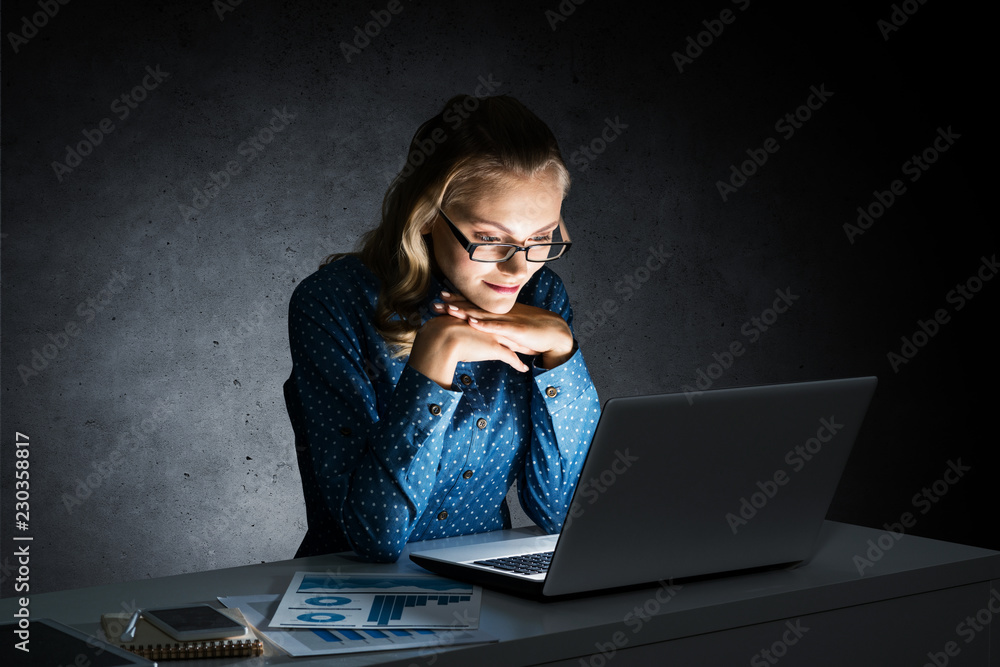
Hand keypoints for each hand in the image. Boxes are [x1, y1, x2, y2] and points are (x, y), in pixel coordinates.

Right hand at [408, 298, 530, 388]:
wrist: (441, 337)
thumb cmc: (439, 333)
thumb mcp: (446, 329)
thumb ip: (450, 331)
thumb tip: (446, 335)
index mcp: (479, 319)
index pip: (495, 322)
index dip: (504, 324)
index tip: (512, 327)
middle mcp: (488, 326)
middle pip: (509, 330)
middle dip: (520, 334)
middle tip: (531, 336)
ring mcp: (493, 337)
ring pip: (514, 343)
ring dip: (524, 348)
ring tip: (534, 352)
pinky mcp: (494, 349)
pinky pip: (510, 358)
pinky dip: (518, 364)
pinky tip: (524, 369)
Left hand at [432, 291, 574, 368]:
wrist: (555, 334)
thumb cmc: (533, 334)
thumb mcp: (511, 332)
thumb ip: (497, 331)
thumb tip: (482, 333)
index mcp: (500, 312)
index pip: (476, 304)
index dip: (459, 300)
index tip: (442, 296)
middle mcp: (502, 313)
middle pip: (475, 306)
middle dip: (455, 303)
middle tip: (436, 300)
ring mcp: (509, 319)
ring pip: (483, 314)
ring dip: (465, 311)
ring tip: (448, 309)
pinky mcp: (516, 329)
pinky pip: (498, 326)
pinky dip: (484, 325)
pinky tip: (472, 323)